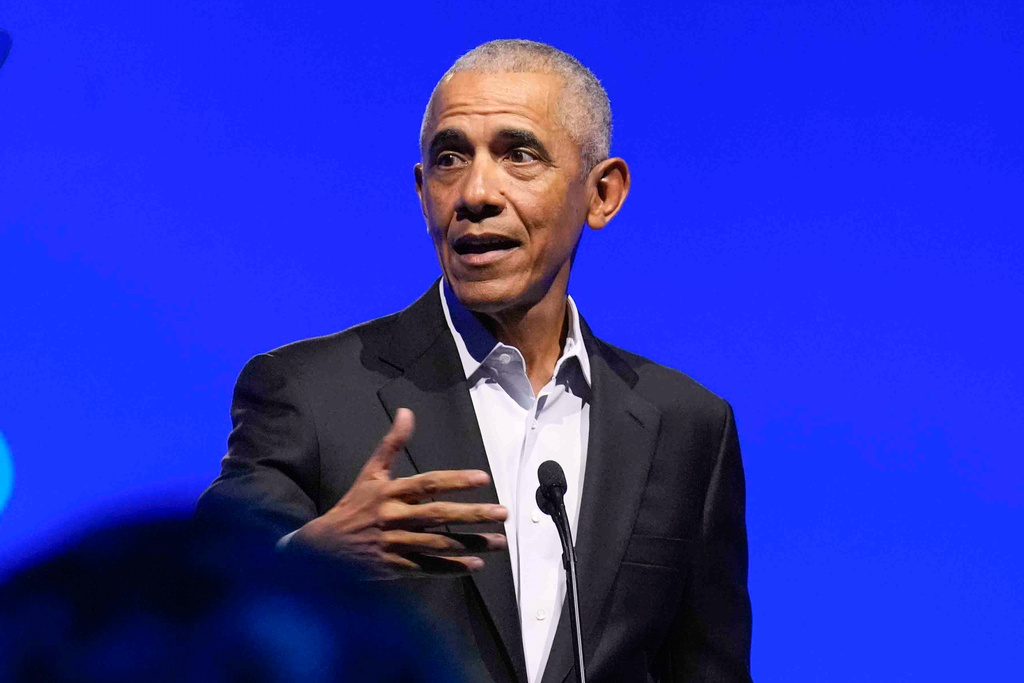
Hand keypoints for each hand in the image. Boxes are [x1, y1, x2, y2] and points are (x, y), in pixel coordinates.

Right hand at [292, 408, 507, 575]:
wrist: (322, 549)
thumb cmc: (352, 507)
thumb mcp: (370, 474)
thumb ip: (391, 444)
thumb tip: (406, 412)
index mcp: (389, 492)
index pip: (428, 483)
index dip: (456, 480)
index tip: (483, 479)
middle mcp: (394, 518)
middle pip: (439, 515)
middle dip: (473, 514)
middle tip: (503, 512)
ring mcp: (395, 545)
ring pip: (439, 544)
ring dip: (472, 544)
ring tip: (500, 542)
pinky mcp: (395, 568)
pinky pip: (429, 569)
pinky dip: (452, 568)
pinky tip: (476, 565)